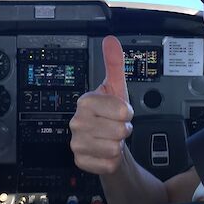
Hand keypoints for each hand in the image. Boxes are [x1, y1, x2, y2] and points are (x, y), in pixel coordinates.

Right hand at [69, 36, 132, 174]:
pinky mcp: (80, 161)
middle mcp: (77, 121)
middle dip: (124, 130)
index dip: (127, 112)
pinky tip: (105, 152)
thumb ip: (114, 63)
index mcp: (86, 101)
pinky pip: (108, 163)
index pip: (121, 110)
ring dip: (118, 145)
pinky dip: (112, 160)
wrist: (105, 139)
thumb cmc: (111, 113)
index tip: (120, 111)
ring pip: (114, 148)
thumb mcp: (116, 88)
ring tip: (110, 138)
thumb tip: (110, 41)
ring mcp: (77, 142)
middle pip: (120, 130)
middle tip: (115, 126)